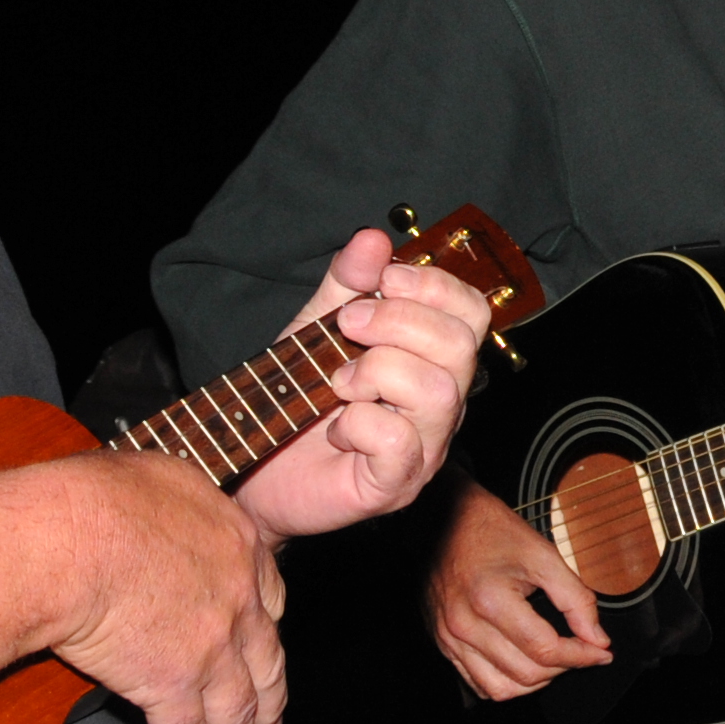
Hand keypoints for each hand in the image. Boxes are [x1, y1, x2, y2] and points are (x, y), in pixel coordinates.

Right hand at [32, 449, 295, 723]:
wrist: (68, 539)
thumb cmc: (96, 500)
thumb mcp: (158, 476)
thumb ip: (181, 502)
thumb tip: (170, 504)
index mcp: (238, 546)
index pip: (269, 599)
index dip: (265, 631)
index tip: (263, 651)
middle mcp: (238, 601)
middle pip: (266, 665)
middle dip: (268, 704)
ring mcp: (212, 648)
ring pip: (234, 713)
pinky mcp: (174, 686)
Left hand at [232, 227, 492, 542]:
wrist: (252, 471)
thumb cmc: (295, 403)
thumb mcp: (316, 327)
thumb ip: (346, 285)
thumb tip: (373, 238)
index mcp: (433, 361)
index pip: (472, 312)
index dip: (433, 286)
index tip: (381, 283)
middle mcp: (442, 405)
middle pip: (461, 345)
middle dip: (396, 321)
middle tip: (346, 326)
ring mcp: (425, 449)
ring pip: (437, 392)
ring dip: (375, 371)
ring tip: (337, 382)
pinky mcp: (394, 485)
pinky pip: (398, 442)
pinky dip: (359, 423)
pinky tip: (337, 429)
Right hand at [430, 482, 610, 700]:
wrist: (445, 518)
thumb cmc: (492, 532)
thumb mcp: (543, 555)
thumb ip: (575, 599)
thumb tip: (597, 639)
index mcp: (490, 600)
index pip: (545, 649)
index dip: (581, 656)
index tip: (600, 651)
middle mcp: (464, 624)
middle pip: (525, 673)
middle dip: (563, 668)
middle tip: (581, 651)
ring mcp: (449, 637)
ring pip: (500, 689)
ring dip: (535, 682)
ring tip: (552, 661)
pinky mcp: (442, 641)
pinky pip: (477, 683)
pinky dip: (506, 683)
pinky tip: (523, 663)